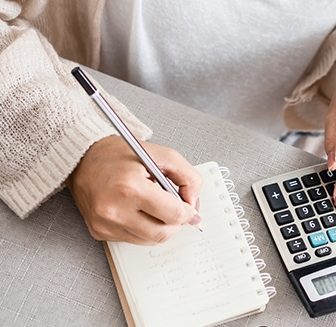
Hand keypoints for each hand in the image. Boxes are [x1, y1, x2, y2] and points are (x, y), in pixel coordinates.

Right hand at [66, 136, 202, 244]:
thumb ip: (188, 177)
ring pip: (150, 240)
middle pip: (163, 233)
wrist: (83, 159)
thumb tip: (194, 204)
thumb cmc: (121, 155)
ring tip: (155, 206)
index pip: (174, 214)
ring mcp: (104, 224)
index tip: (189, 207)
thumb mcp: (162, 155)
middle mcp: (114, 209)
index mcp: (130, 187)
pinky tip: (139, 211)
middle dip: (176, 223)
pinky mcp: (99, 232)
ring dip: (161, 227)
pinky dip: (144, 229)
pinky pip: (134, 240)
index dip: (188, 212)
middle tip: (175, 209)